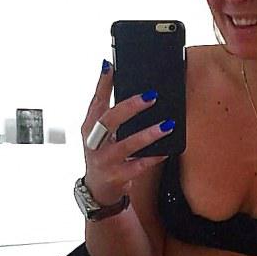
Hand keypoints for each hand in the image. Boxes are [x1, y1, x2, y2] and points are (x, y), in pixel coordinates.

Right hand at [81, 61, 172, 205]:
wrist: (99, 189)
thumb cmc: (104, 153)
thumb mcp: (101, 133)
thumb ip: (111, 112)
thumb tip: (127, 84)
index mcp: (89, 127)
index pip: (95, 101)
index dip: (102, 84)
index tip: (112, 66)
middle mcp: (93, 143)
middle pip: (109, 121)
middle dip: (130, 107)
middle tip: (152, 96)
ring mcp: (104, 160)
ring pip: (126, 145)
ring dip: (147, 134)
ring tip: (167, 124)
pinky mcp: (116, 176)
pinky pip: (138, 166)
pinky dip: (152, 157)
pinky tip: (166, 150)